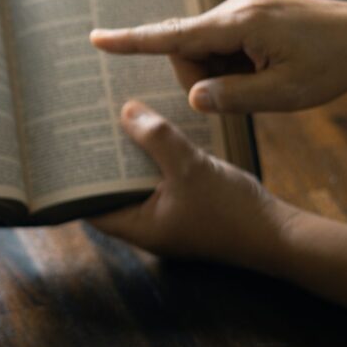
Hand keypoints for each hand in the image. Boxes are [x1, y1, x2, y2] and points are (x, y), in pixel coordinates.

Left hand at [89, 101, 293, 268]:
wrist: (282, 234)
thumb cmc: (233, 212)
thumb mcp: (191, 167)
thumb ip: (157, 138)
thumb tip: (124, 111)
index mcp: (140, 227)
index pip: (91, 207)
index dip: (75, 181)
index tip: (64, 150)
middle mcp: (150, 224)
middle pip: (114, 190)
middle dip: (103, 158)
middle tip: (89, 123)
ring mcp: (170, 216)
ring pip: (139, 181)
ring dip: (132, 153)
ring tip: (117, 117)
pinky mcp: (190, 206)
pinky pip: (162, 178)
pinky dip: (156, 156)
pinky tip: (157, 127)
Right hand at [91, 0, 346, 112]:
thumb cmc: (332, 65)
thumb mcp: (285, 95)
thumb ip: (233, 98)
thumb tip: (192, 97)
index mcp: (239, 24)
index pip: (172, 35)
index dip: (130, 40)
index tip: (96, 38)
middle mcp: (235, 6)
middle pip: (189, 49)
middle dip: (204, 79)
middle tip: (249, 96)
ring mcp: (244, 5)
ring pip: (207, 48)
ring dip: (224, 72)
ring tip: (267, 82)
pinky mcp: (253, 9)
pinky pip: (225, 41)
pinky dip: (235, 62)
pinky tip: (268, 70)